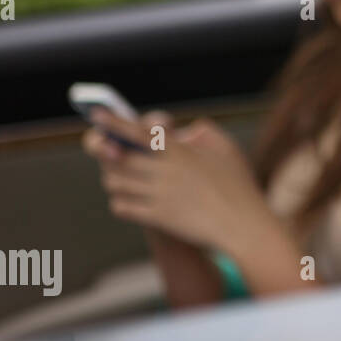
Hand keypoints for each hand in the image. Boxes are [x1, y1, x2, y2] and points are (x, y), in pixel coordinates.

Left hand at [83, 109, 274, 256]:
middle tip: (101, 146)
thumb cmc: (238, 185)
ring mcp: (160, 196)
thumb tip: (180, 130)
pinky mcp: (158, 218)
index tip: (96, 114)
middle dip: (102, 149)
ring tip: (119, 173)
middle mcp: (166, 172)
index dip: (114, 121)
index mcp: (181, 152)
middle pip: (117, 157)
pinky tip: (128, 197)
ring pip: (115, 182)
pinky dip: (120, 200)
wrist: (243, 226)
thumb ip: (203, 132)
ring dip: (112, 176)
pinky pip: (122, 206)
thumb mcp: (227, 149)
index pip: (139, 132)